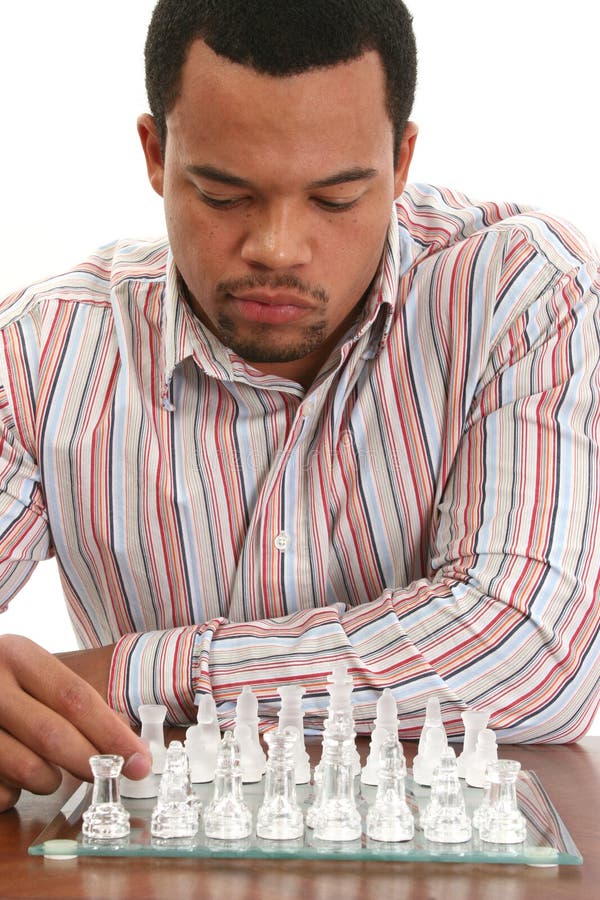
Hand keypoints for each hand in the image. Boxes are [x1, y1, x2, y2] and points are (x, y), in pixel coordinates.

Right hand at [0, 634, 150, 811]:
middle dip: (90, 762)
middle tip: (111, 776)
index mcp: (18, 655)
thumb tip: (127, 744)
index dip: (110, 733)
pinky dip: (15, 793)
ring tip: (49, 771)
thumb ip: (72, 702)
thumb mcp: (32, 673)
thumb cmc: (4, 683)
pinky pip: (1, 792)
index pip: (74, 697)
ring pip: (27, 769)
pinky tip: (10, 774)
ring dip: (50, 780)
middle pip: (52, 734)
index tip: (140, 759)